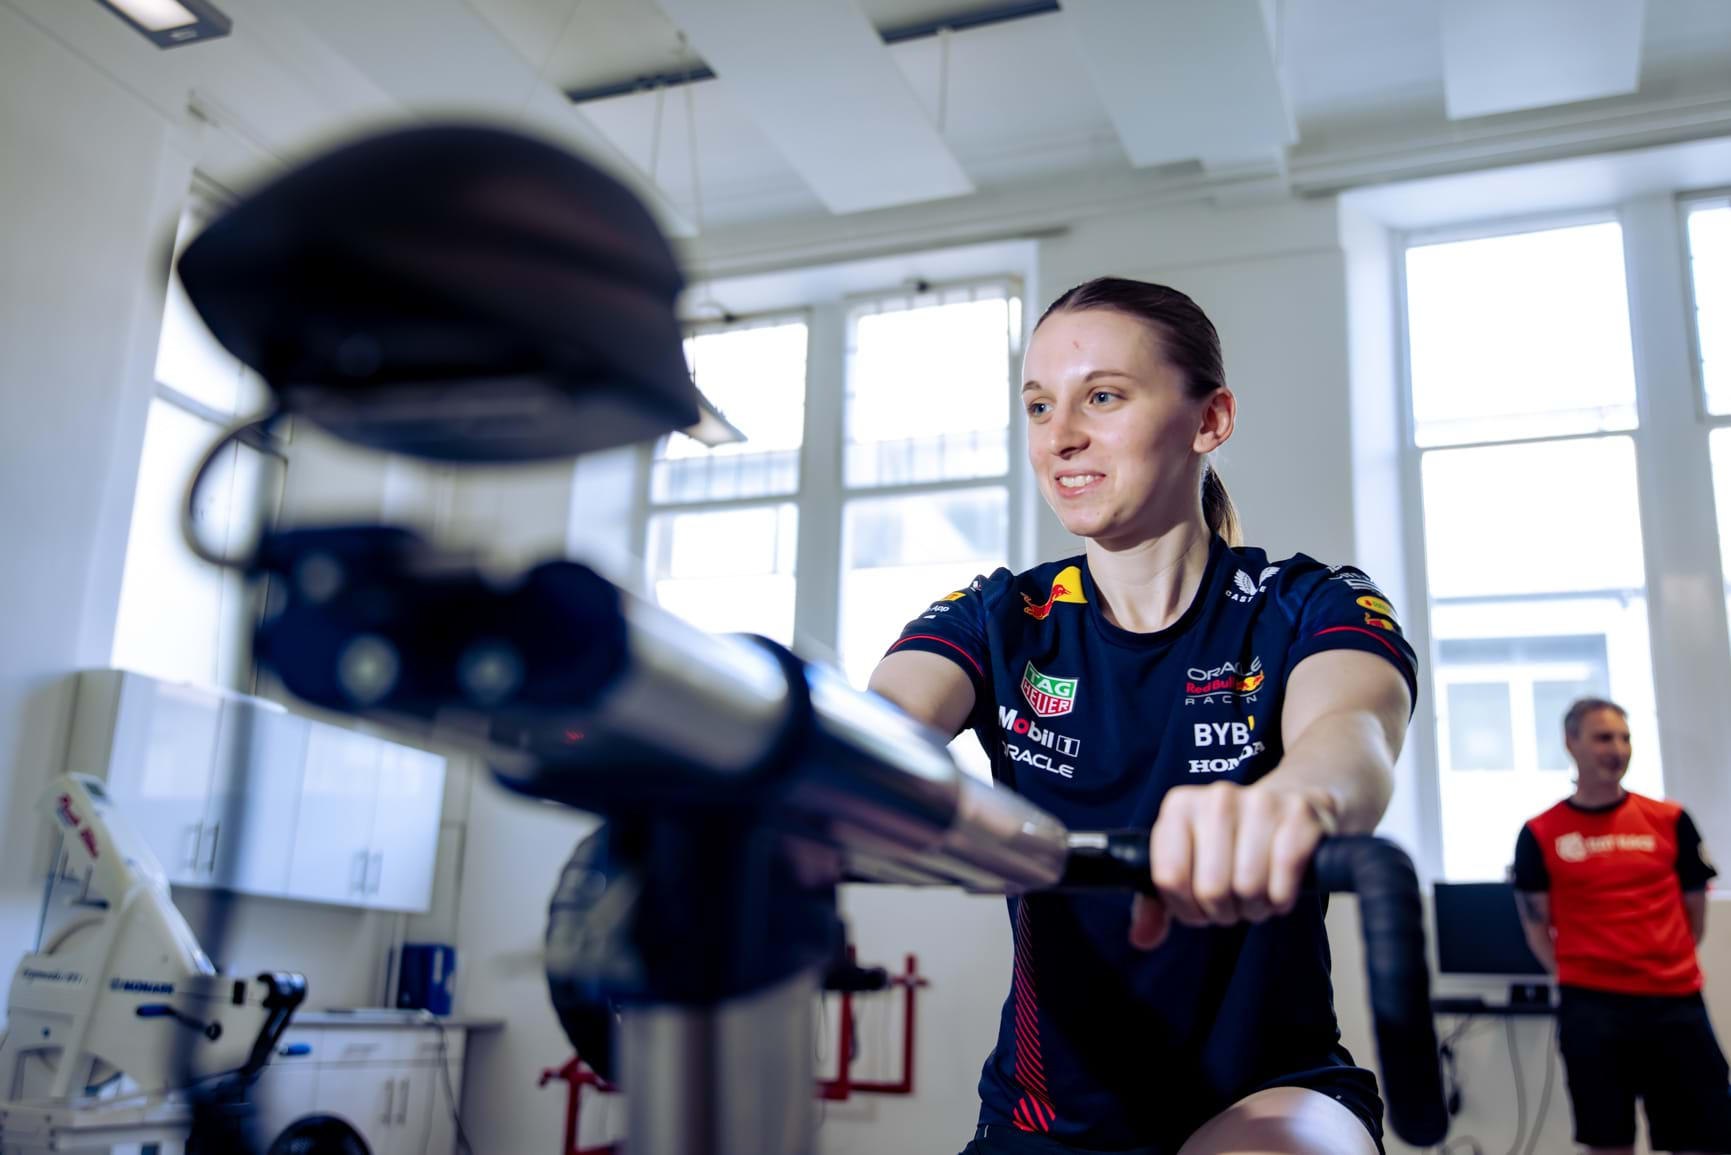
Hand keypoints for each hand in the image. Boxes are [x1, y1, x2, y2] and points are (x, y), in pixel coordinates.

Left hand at [1129, 779, 1338, 950]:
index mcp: (1180, 806)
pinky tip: (1279, 888)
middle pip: (1211, 889)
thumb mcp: (1188, 863)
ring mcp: (1260, 803)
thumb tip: (1142, 938)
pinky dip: (1281, 900)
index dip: (1187, 908)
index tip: (1199, 906)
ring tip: (1257, 894)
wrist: (1290, 802)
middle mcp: (1217, 799)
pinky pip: (1283, 882)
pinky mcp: (1298, 817)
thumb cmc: (1232, 841)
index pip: (1170, 878)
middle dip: (1224, 911)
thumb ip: (1157, 903)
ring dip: (1255, 907)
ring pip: (1248, 888)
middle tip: (1233, 901)